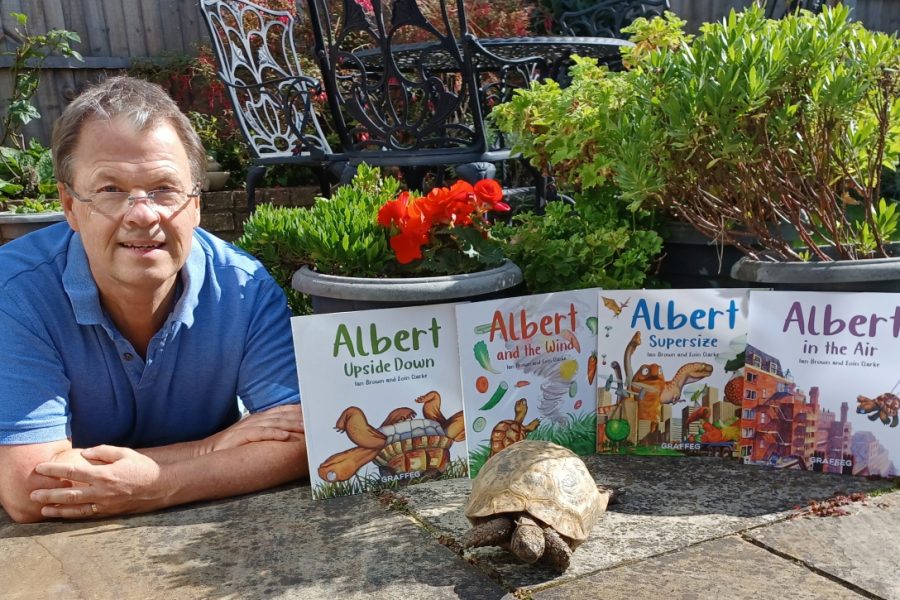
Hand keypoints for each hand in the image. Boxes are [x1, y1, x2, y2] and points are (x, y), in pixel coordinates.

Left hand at [30, 445, 163, 518]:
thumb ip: (103, 452)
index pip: (73, 471)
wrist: (161, 486)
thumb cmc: (142, 467)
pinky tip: (63, 514)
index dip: (55, 469)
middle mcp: (102, 491)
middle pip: (69, 493)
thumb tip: (84, 454)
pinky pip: (87, 515)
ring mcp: (105, 504)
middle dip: (49, 493)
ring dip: (57, 509)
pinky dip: (73, 515)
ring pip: (76, 508)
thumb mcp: (125, 453)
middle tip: (33, 493)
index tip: (41, 468)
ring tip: (43, 508)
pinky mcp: (109, 512)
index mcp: (104, 474)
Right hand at [199, 404, 304, 454]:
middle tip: (316, 420)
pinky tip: (285, 436)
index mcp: (258, 418)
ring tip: (306, 428)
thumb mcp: (251, 434)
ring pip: (274, 423)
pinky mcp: (240, 437)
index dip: (298, 410)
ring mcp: (247, 427)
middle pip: (281, 415)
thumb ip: (267, 430)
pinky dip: (274, 434)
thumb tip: (287, 433)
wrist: (206, 452)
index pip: (281, 410)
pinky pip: (260, 434)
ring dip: (291, 424)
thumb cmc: (232, 446)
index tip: (314, 412)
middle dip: (299, 417)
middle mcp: (255, 419)